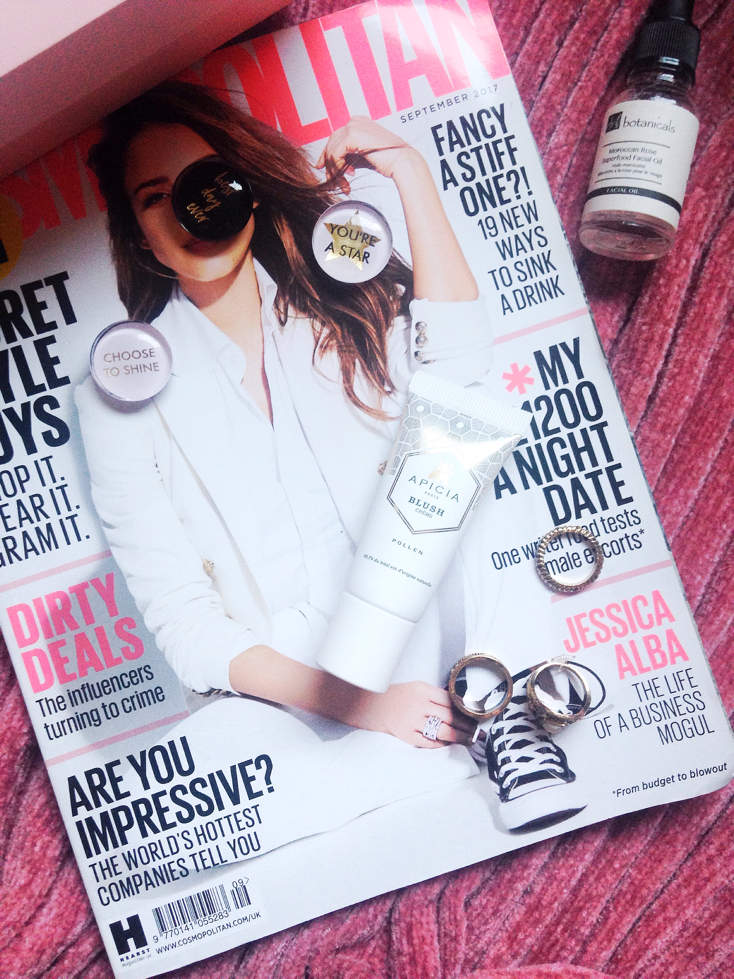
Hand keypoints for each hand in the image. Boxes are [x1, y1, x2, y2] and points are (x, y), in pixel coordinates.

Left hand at [316, 116, 419, 184]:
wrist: (402, 162)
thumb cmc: (388, 161)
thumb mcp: (363, 156)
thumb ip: (348, 156)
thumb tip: (330, 164)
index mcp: (359, 123)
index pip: (335, 137)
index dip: (327, 153)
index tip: (322, 167)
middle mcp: (355, 121)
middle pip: (331, 143)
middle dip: (329, 164)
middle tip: (331, 181)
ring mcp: (353, 126)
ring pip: (332, 150)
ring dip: (335, 170)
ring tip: (345, 184)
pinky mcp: (352, 135)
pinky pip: (336, 153)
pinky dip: (339, 167)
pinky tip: (351, 174)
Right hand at [357, 680, 474, 748]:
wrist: (369, 705)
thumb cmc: (394, 696)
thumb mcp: (415, 687)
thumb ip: (434, 695)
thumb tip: (458, 706)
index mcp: (423, 690)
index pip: (451, 701)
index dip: (466, 711)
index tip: (475, 717)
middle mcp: (419, 704)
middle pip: (451, 717)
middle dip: (467, 726)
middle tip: (477, 732)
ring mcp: (412, 721)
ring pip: (443, 731)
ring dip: (459, 737)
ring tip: (468, 740)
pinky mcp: (406, 735)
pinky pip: (429, 742)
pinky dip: (441, 745)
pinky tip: (448, 745)